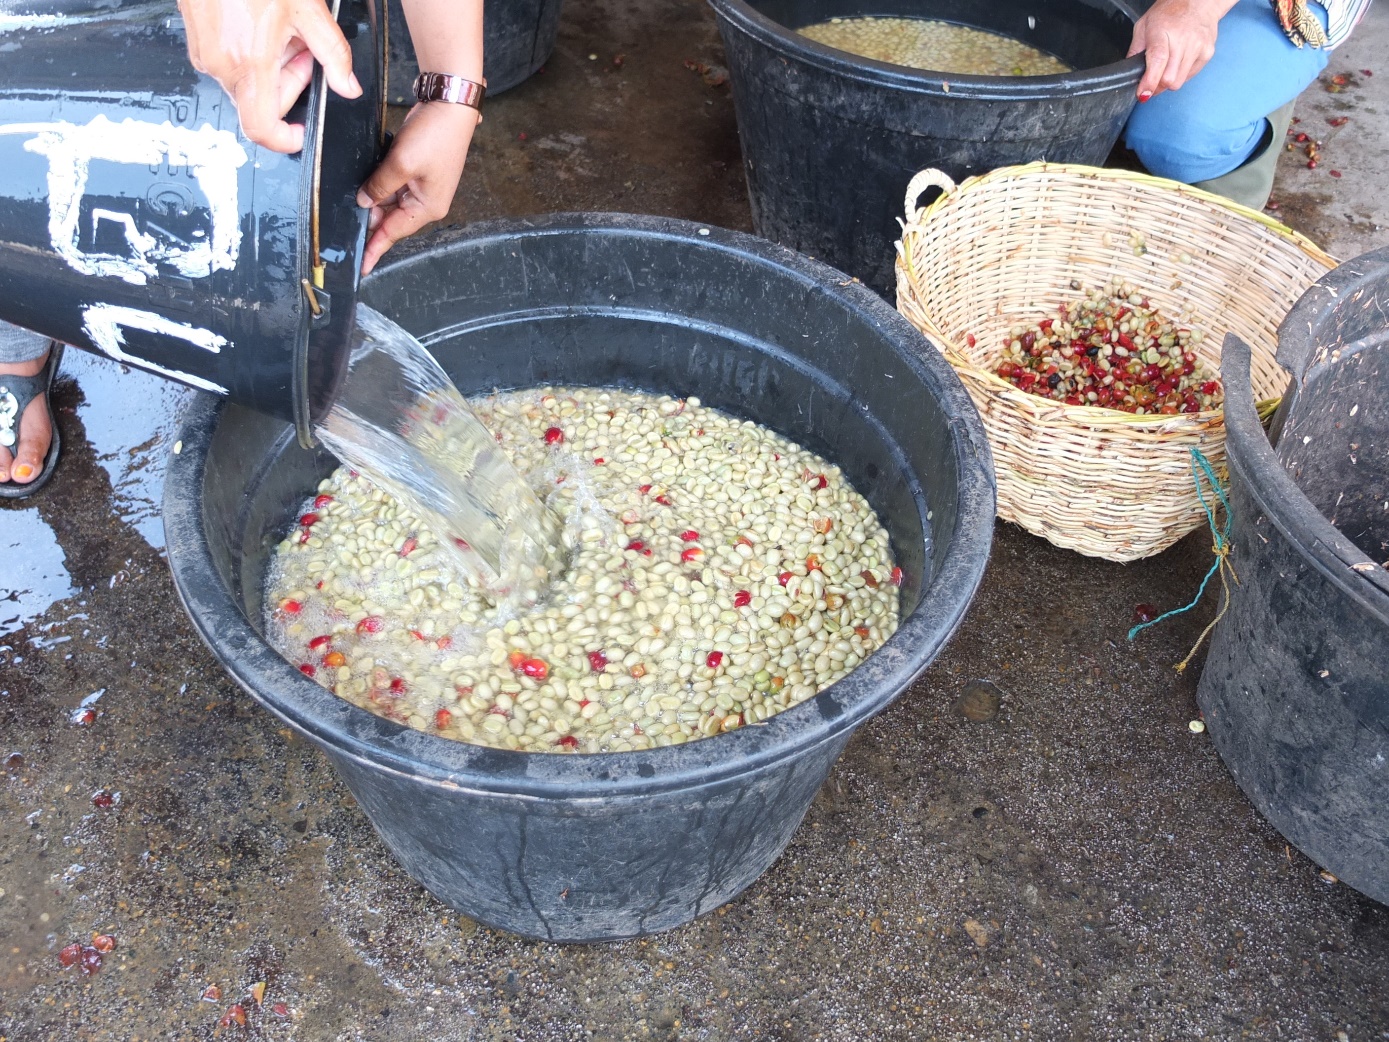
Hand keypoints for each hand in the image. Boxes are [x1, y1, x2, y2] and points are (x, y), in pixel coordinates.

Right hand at [180, 0, 362, 152]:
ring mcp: (205, 54)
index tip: (301, 132)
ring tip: (282, 29)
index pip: (262, 129)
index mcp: (250, 64)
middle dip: (290, 82)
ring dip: (273, 66)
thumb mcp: (308, 11)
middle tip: (303, 48)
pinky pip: (231, 63)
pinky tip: (262, 24)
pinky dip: (253, 53)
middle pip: (263, 103)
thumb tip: (348, 86)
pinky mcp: (197, 41)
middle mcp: (221, 64)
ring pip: (248, 83)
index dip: (285, 140)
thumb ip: (334, 55)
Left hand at [355, 102, 478, 275]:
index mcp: (428, 207)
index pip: (394, 233)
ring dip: (372, 201)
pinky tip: (363, 185)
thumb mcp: (401, 164)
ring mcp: (421, 185)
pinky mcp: (415, 169)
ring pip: (389, 201)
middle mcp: (425, 201)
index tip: (361, 266)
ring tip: (350, 203)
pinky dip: (377, 186)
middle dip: (369, 220)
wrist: (450, 103)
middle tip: (342, 225)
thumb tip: (364, 201)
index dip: (375, 248)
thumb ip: (379, 185)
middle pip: (390, 219)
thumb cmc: (435, 136)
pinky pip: (392, 185)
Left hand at [1127, 0, 1230, 100]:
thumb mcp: (1143, 26)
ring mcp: (1198, 47)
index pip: (1158, 61)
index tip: (1143, 94)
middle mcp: (1183, 40)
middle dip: (1156, 86)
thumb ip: (1135, 51)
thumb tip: (1129, 73)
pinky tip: (1178, 62)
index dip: (1150, 82)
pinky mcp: (1207, 53)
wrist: (1198, 1)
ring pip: (1179, 82)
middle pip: (1169, 79)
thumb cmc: (1169, 13)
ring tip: (1165, 69)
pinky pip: (1189, 76)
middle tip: (1151, 81)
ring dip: (1168, 82)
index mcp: (1163, 32)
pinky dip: (1180, 75)